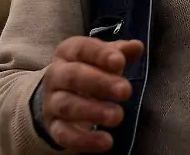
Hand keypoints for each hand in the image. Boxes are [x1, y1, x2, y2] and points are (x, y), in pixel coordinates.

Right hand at [39, 37, 144, 152]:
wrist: (57, 97)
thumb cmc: (88, 71)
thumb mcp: (102, 59)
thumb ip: (119, 52)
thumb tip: (136, 47)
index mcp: (68, 52)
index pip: (81, 48)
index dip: (100, 54)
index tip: (120, 62)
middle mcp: (56, 75)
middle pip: (73, 76)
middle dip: (100, 83)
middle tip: (125, 90)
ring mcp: (52, 102)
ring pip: (68, 105)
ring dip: (94, 111)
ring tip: (118, 116)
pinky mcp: (54, 126)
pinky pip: (64, 134)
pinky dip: (84, 140)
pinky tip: (106, 141)